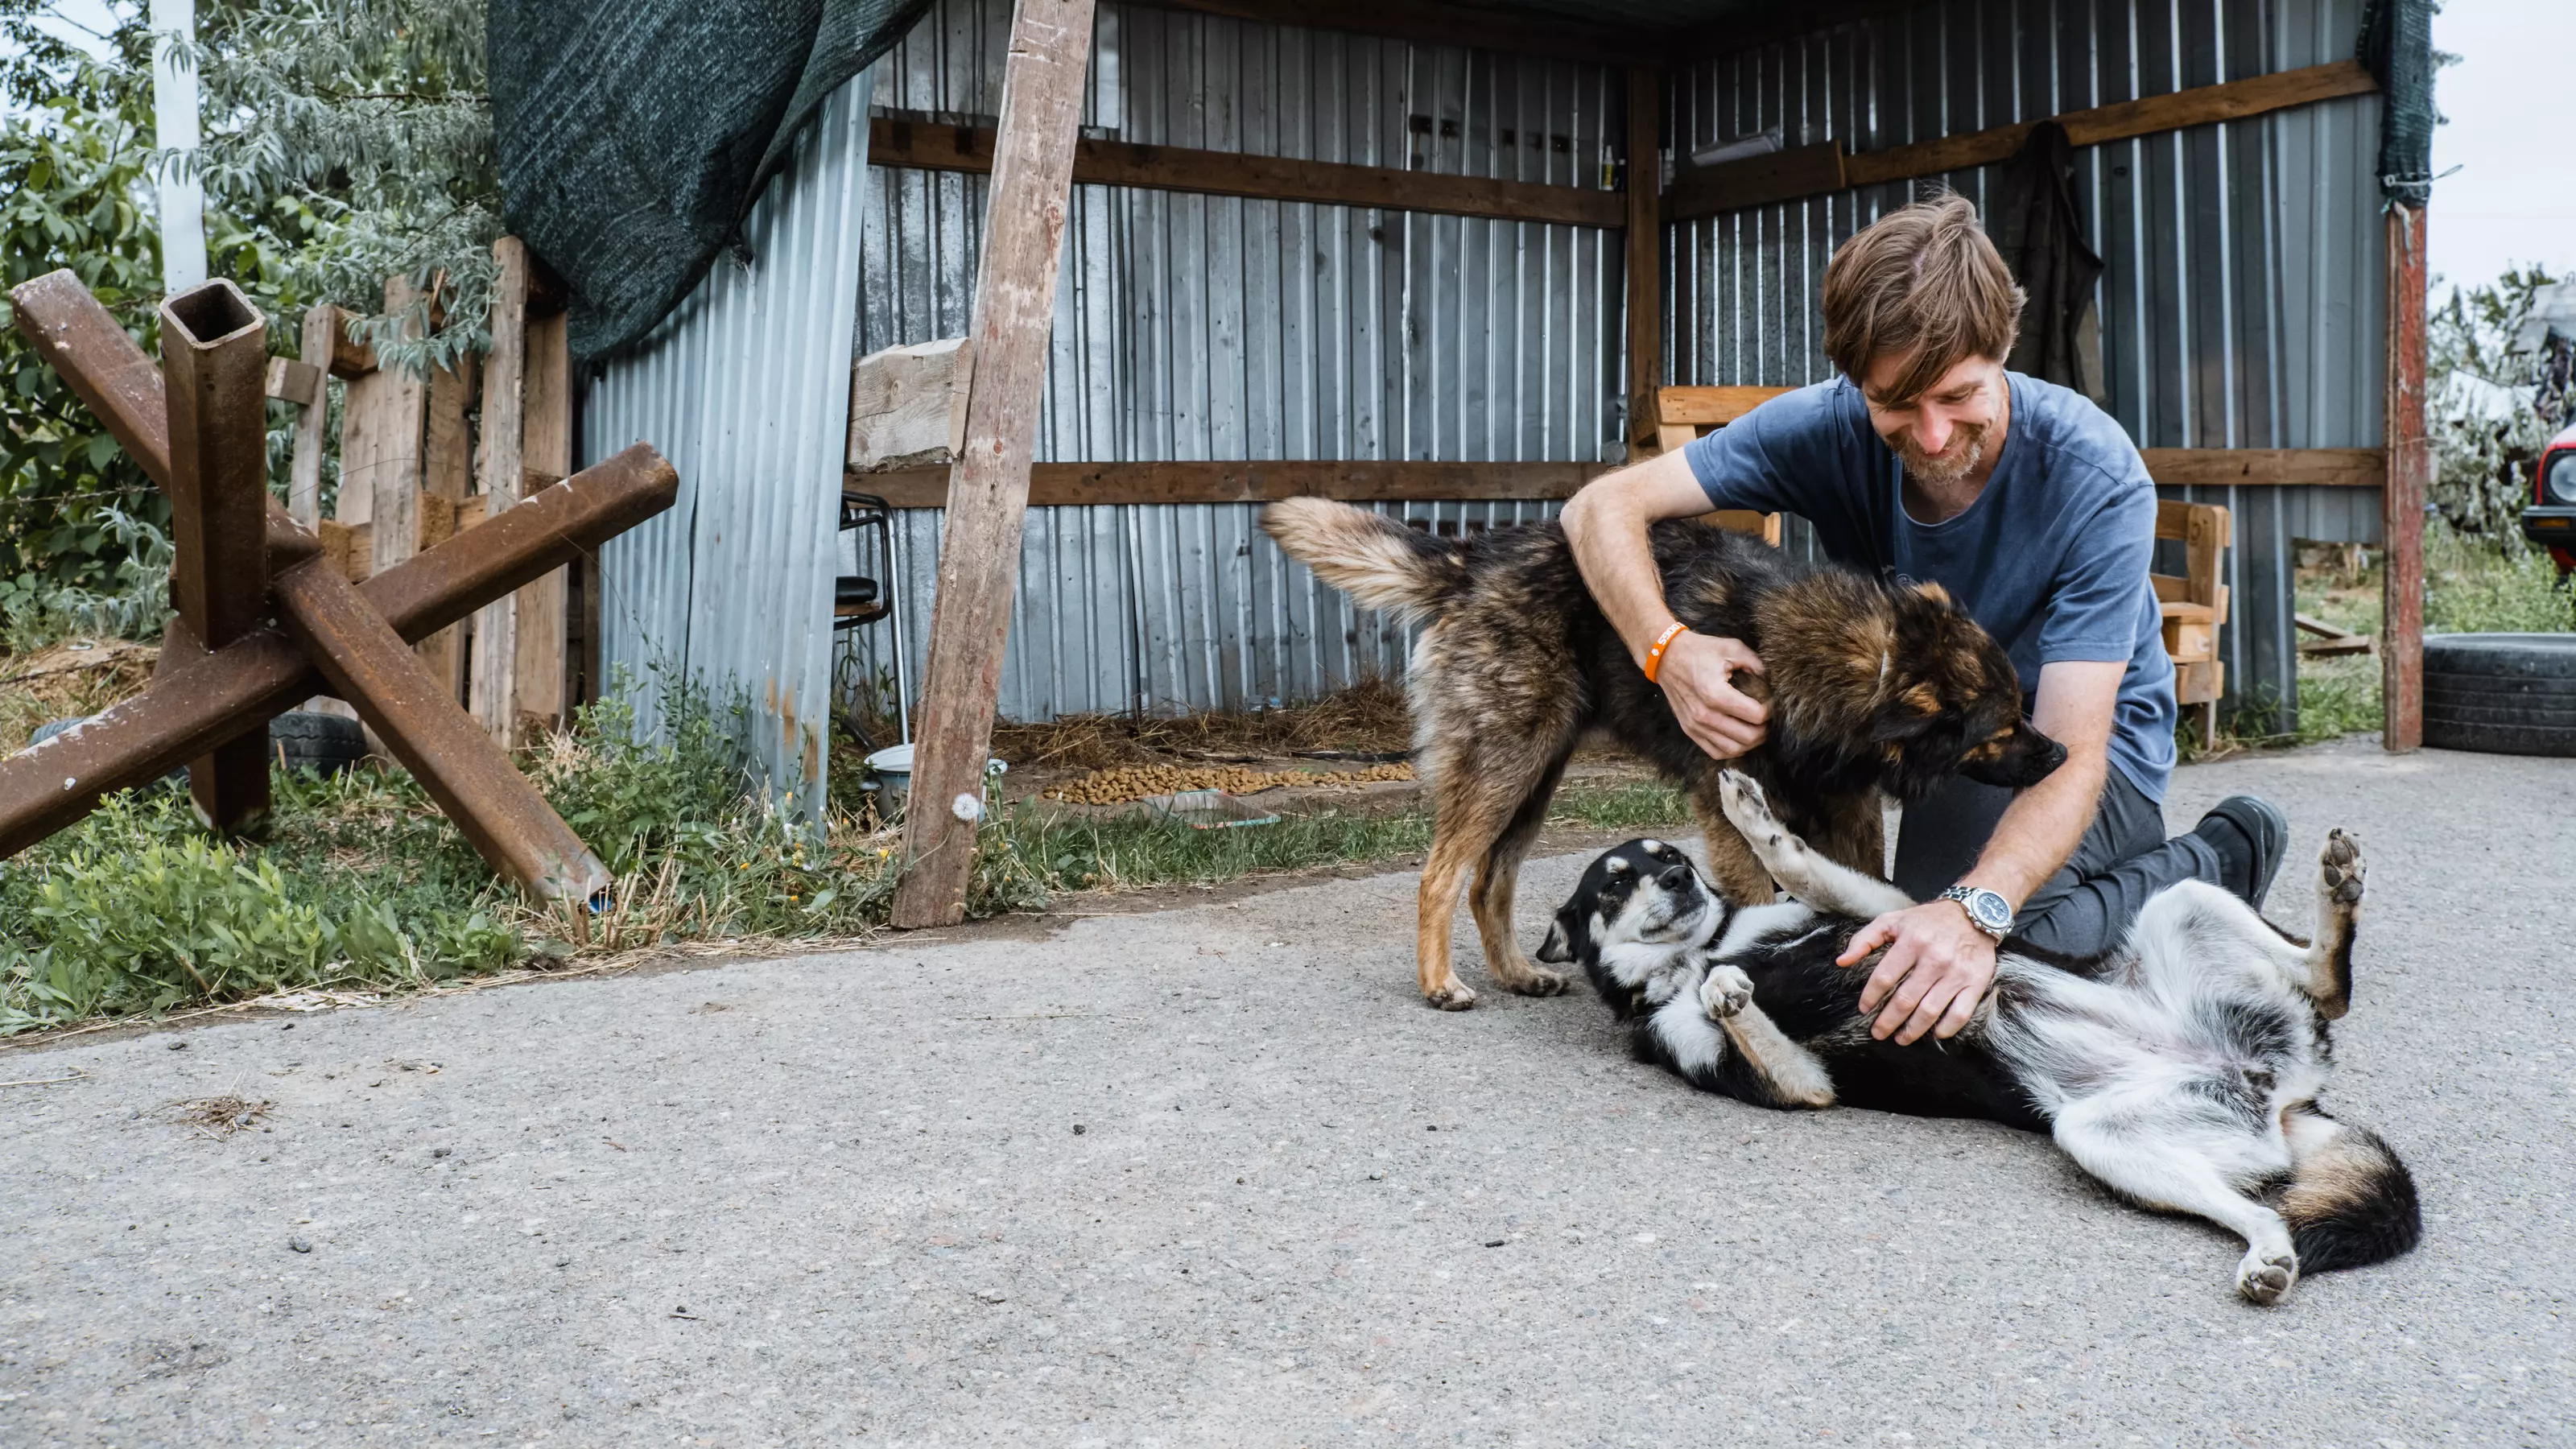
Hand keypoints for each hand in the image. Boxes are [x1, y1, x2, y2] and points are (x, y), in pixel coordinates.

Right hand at [1654, 631, 1768, 759]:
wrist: (1666, 657)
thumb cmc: (1700, 650)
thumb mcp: (1731, 648)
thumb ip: (1756, 663)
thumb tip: (1773, 681)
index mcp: (1715, 693)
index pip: (1756, 715)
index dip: (1770, 710)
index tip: (1770, 701)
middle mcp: (1704, 714)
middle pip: (1748, 737)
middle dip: (1765, 729)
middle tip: (1768, 717)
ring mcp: (1695, 726)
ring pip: (1734, 749)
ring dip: (1751, 742)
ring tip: (1756, 728)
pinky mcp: (1690, 731)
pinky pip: (1716, 752)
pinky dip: (1732, 749)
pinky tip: (1739, 737)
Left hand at [1836, 899, 1998, 1043]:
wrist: (1976, 914)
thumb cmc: (1928, 920)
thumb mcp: (1893, 920)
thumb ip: (1865, 939)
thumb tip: (1842, 961)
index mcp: (1911, 942)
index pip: (1884, 977)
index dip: (1871, 997)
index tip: (1864, 1009)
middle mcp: (1934, 959)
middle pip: (1905, 999)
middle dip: (1887, 1021)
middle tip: (1878, 1033)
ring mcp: (1956, 973)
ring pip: (1930, 1011)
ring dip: (1912, 1030)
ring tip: (1901, 1039)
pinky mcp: (1975, 983)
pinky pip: (1960, 1013)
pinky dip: (1946, 1028)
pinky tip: (1935, 1033)